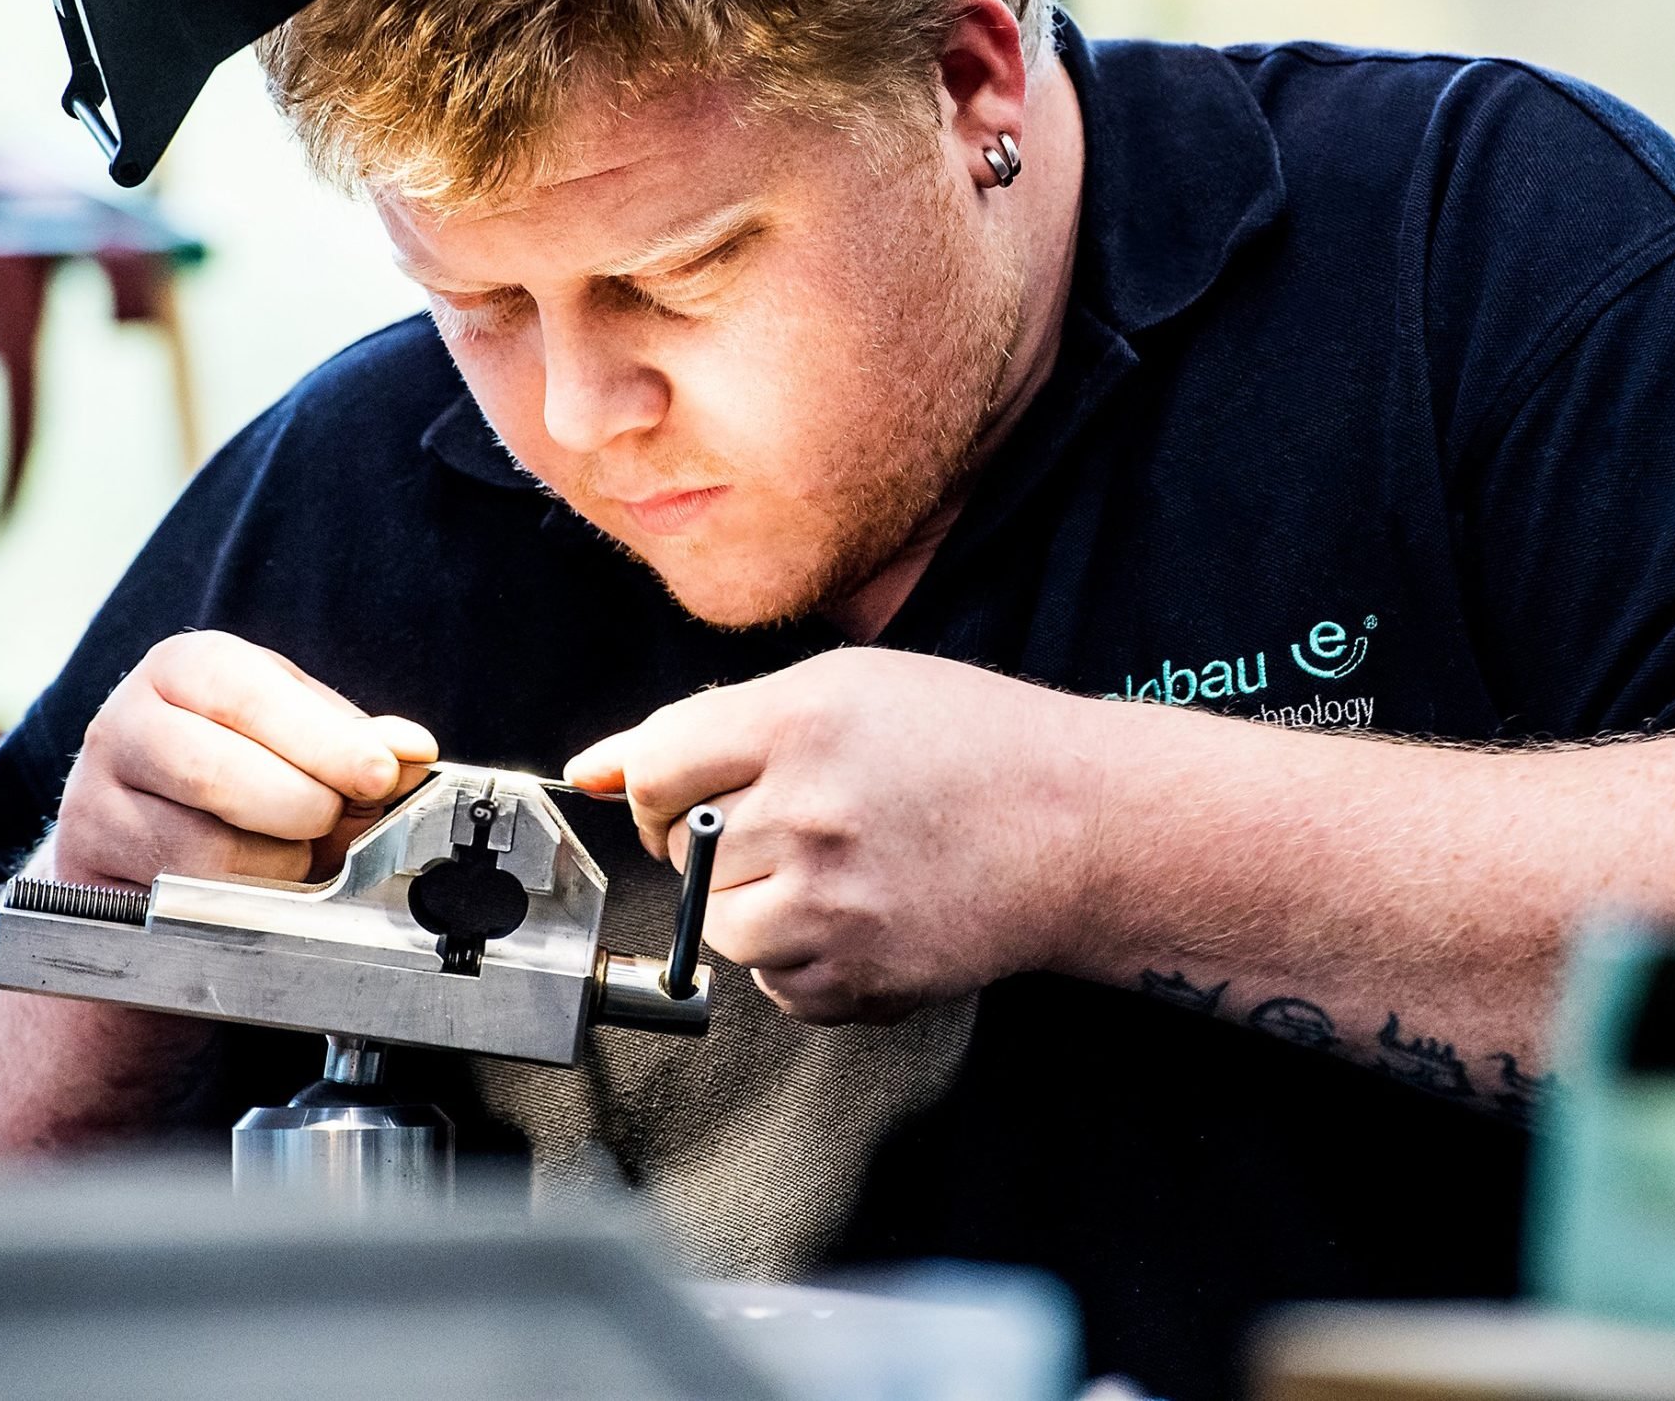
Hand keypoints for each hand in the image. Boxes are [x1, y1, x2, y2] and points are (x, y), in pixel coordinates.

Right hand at [46, 631, 436, 889]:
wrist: (144, 847)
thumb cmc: (234, 775)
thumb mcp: (296, 738)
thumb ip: (353, 743)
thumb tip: (411, 750)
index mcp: (181, 670)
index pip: (244, 693)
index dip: (321, 739)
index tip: (378, 774)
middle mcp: (123, 726)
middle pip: (214, 771)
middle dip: (301, 806)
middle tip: (334, 820)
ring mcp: (93, 804)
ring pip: (202, 849)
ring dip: (275, 863)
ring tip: (294, 852)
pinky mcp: (89, 875)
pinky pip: (182, 902)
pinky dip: (241, 903)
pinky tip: (254, 886)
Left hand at [563, 648, 1098, 1022]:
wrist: (1082, 825)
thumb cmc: (970, 742)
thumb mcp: (841, 687)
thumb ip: (707, 723)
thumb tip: (591, 768)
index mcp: (797, 722)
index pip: (652, 770)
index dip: (660, 786)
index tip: (691, 793)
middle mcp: (808, 811)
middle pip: (681, 854)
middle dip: (717, 844)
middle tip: (798, 822)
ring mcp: (834, 901)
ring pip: (718, 927)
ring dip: (754, 905)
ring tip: (830, 869)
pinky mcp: (861, 972)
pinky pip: (774, 986)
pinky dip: (800, 960)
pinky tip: (857, 914)